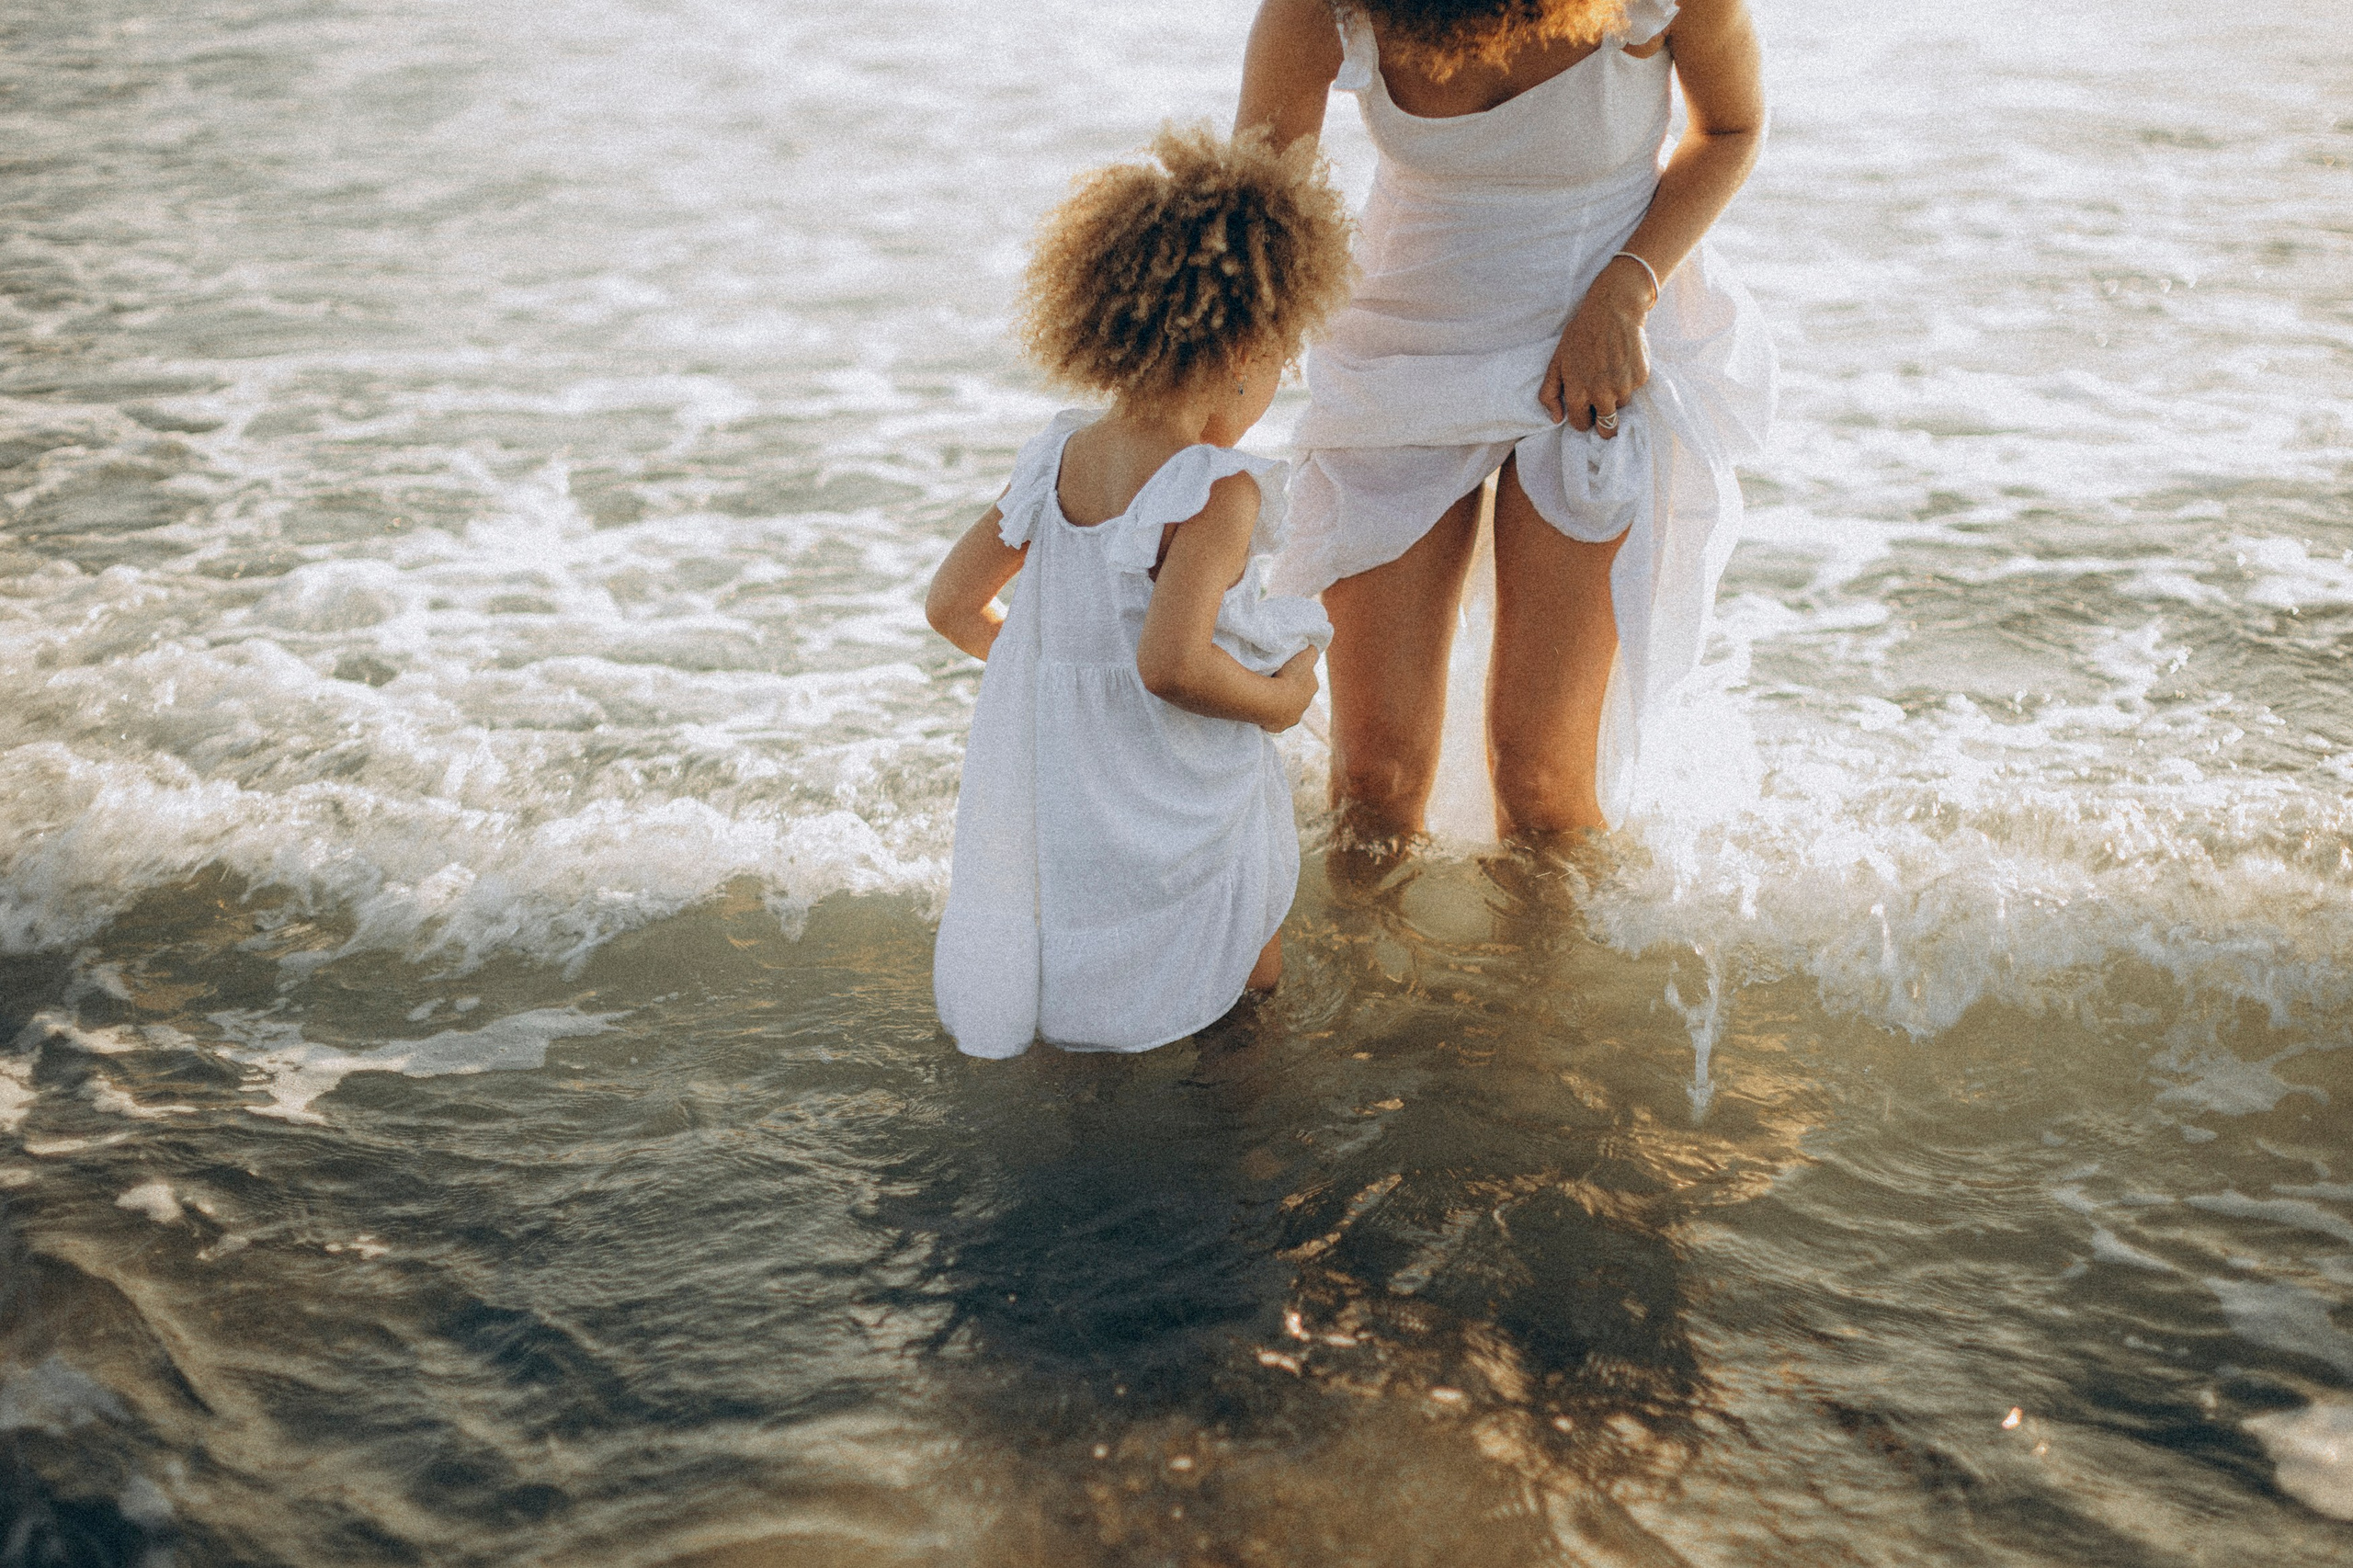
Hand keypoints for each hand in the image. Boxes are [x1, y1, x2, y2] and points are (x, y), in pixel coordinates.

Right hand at [1261, 647, 1319, 732]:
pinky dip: (1270, 715)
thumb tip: (1314, 649)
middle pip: (1298, 695)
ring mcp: (1293, 718)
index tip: (1286, 670)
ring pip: (1287, 709)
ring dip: (1280, 703)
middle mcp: (1305, 704)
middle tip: (1275, 681)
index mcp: (1312, 686)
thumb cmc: (1288, 676)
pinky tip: (1263, 708)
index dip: (1297, 673)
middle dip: (1289, 690)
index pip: (1307, 678)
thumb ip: (1311, 651)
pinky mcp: (1280, 727)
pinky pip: (1275, 720)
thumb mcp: (1304, 656)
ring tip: (1267, 695)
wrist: (1272, 701)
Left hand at [1539, 255, 1653, 438]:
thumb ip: (1550, 393)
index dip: (1582, 418)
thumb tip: (1556, 419)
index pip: (1581, 424)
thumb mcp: (1557, 362)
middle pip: (1606, 428)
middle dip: (1602, 422)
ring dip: (1615, 396)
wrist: (1613, 310)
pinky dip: (1628, 380)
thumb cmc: (1581, 335)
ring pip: (1621, 406)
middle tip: (1601, 404)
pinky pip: (1634, 389)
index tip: (1584, 409)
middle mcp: (1602, 395)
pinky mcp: (1640, 378)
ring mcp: (1623, 388)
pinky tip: (1622, 361)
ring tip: (1610, 371)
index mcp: (1578, 394)